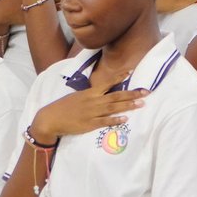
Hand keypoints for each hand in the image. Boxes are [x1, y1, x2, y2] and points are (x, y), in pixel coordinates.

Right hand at [30, 69, 147, 142]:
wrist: (51, 119)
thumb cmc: (64, 107)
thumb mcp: (78, 96)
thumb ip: (91, 94)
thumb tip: (102, 91)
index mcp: (90, 92)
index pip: (107, 82)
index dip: (119, 77)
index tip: (131, 71)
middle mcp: (93, 101)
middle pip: (115, 96)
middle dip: (131, 94)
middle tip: (146, 92)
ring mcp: (92, 113)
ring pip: (113, 108)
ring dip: (128, 105)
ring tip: (141, 104)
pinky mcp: (89, 124)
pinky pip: (105, 122)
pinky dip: (115, 120)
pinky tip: (125, 119)